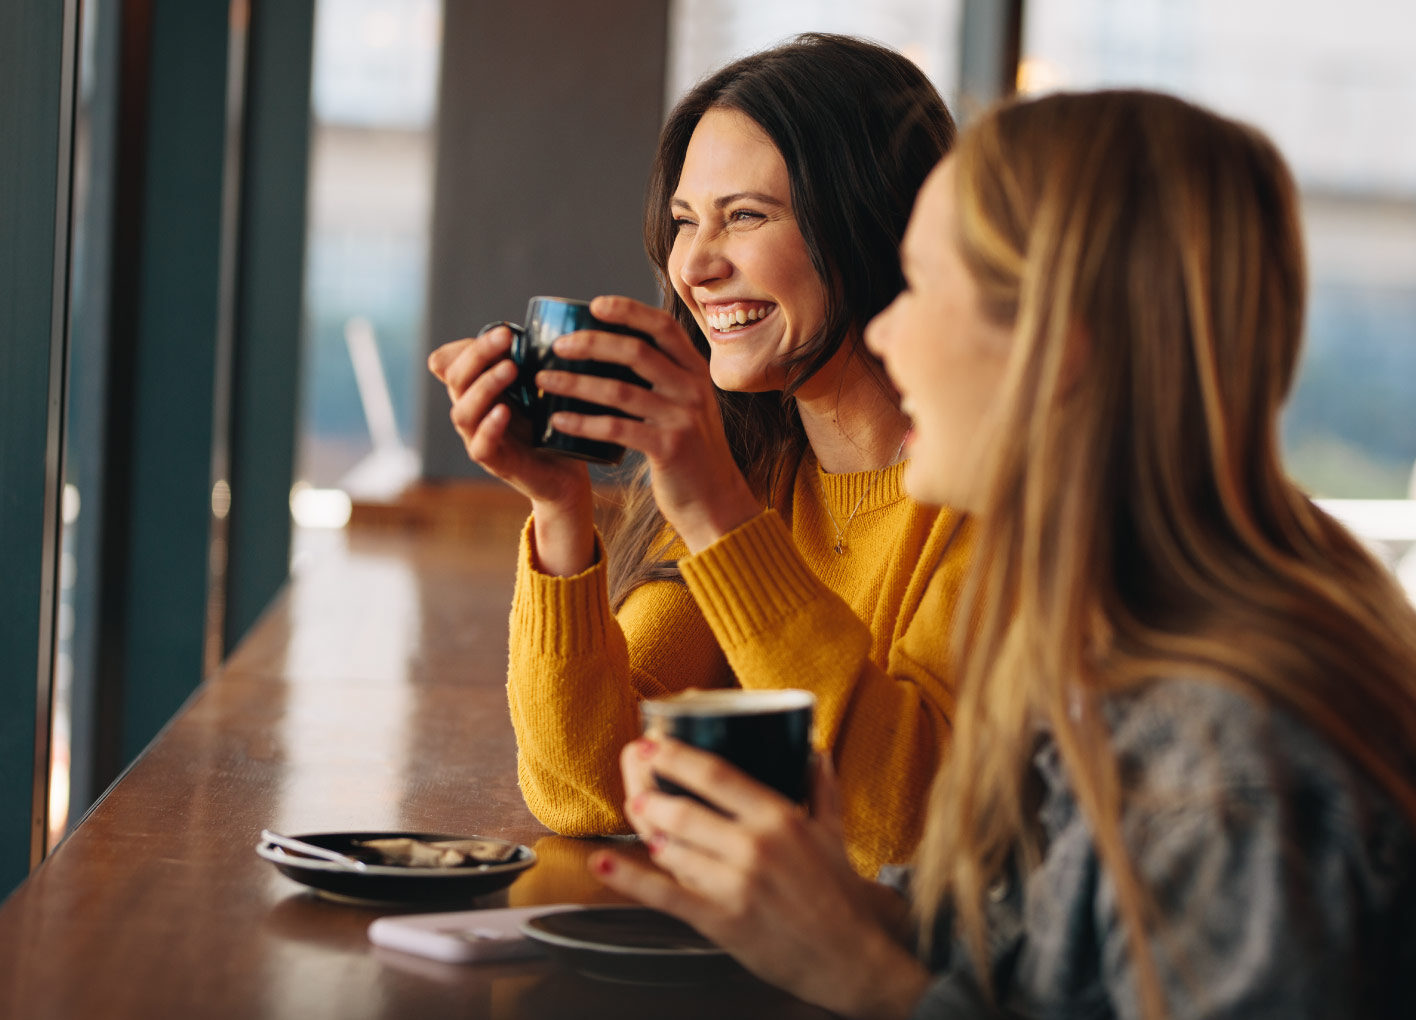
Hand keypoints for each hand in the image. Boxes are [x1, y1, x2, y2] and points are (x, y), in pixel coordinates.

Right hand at [428, 327, 593, 574]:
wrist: (567, 475)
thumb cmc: (552, 425)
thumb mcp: (541, 387)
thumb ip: (533, 359)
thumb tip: (545, 323)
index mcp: (479, 390)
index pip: (453, 363)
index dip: (466, 347)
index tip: (502, 330)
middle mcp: (472, 412)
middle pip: (456, 380)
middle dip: (479, 355)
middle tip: (506, 337)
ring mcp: (479, 438)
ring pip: (463, 411)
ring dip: (485, 386)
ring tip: (510, 369)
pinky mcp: (495, 463)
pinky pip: (480, 445)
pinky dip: (489, 427)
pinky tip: (503, 411)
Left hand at [535, 296, 760, 552]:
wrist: (716, 500)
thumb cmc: (690, 451)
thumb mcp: (687, 405)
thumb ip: (664, 379)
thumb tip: (612, 350)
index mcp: (696, 372)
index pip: (663, 326)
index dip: (629, 310)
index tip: (594, 305)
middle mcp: (692, 389)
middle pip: (637, 352)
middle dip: (592, 343)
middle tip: (558, 345)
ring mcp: (682, 418)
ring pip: (620, 390)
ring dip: (576, 383)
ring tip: (543, 380)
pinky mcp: (668, 449)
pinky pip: (616, 429)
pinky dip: (583, 423)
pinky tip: (558, 420)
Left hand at [592, 739, 930, 1018]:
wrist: (849, 958)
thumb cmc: (839, 895)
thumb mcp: (834, 834)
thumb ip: (822, 789)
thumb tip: (815, 751)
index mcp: (780, 818)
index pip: (717, 775)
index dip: (676, 755)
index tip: (651, 742)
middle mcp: (755, 847)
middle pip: (684, 810)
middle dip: (649, 793)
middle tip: (637, 781)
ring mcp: (736, 885)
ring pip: (672, 849)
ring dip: (646, 829)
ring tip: (638, 815)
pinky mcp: (722, 921)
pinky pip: (666, 896)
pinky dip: (629, 879)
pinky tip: (603, 863)